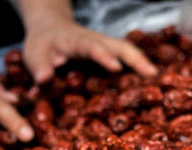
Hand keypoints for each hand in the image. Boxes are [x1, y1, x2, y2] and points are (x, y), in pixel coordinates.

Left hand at [23, 12, 157, 82]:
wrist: (50, 27)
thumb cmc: (42, 44)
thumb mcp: (34, 56)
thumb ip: (39, 68)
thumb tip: (44, 79)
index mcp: (76, 41)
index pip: (91, 46)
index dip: (103, 56)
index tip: (115, 68)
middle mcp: (95, 40)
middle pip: (119, 45)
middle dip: (136, 58)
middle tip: (152, 74)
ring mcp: (105, 46)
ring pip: (127, 50)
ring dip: (142, 62)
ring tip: (157, 78)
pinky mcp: (109, 53)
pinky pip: (127, 57)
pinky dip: (139, 66)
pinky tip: (151, 79)